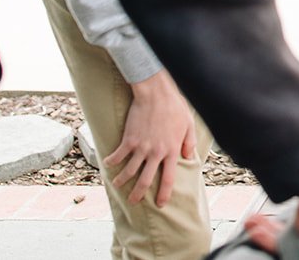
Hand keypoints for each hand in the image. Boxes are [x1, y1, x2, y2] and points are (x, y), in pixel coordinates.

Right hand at [105, 69, 195, 205]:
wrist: (156, 94)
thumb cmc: (175, 106)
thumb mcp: (189, 124)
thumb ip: (189, 142)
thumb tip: (189, 156)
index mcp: (172, 151)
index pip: (168, 178)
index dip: (164, 194)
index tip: (160, 204)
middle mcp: (156, 153)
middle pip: (145, 180)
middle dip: (138, 194)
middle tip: (134, 202)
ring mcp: (141, 147)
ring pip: (129, 171)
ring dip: (122, 181)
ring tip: (117, 184)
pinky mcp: (129, 140)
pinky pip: (118, 156)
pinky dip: (112, 162)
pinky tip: (108, 165)